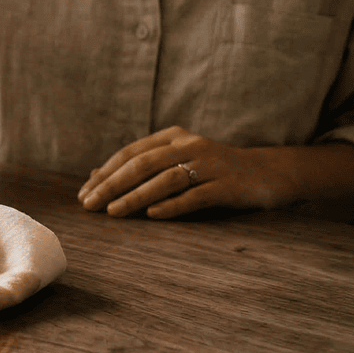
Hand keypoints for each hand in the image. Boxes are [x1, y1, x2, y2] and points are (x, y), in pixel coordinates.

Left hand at [77, 126, 295, 218]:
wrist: (269, 172)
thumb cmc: (213, 170)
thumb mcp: (177, 161)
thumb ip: (141, 166)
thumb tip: (95, 175)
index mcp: (174, 136)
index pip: (130, 153)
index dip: (105, 173)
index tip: (84, 194)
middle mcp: (190, 145)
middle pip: (143, 164)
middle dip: (112, 185)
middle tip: (89, 205)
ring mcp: (211, 164)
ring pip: (166, 179)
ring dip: (136, 196)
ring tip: (113, 212)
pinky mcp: (229, 185)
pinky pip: (196, 195)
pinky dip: (173, 205)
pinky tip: (153, 216)